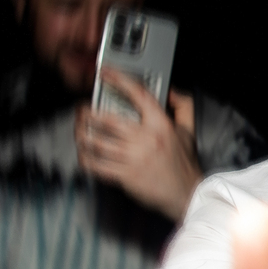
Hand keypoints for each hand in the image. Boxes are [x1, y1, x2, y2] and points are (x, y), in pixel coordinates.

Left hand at [76, 77, 202, 221]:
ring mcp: (134, 158)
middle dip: (87, 113)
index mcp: (161, 125)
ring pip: (98, 142)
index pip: (138, 94)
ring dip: (82, 135)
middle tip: (81, 110)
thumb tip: (171, 90)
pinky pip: (97, 165)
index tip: (105, 73)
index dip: (119, 79)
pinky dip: (85, 159)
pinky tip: (83, 155)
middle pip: (107, 119)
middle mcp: (146, 139)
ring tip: (78, 131)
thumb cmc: (185, 165)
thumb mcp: (189, 130)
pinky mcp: (126, 177)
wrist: (188, 195)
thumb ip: (183, 105)